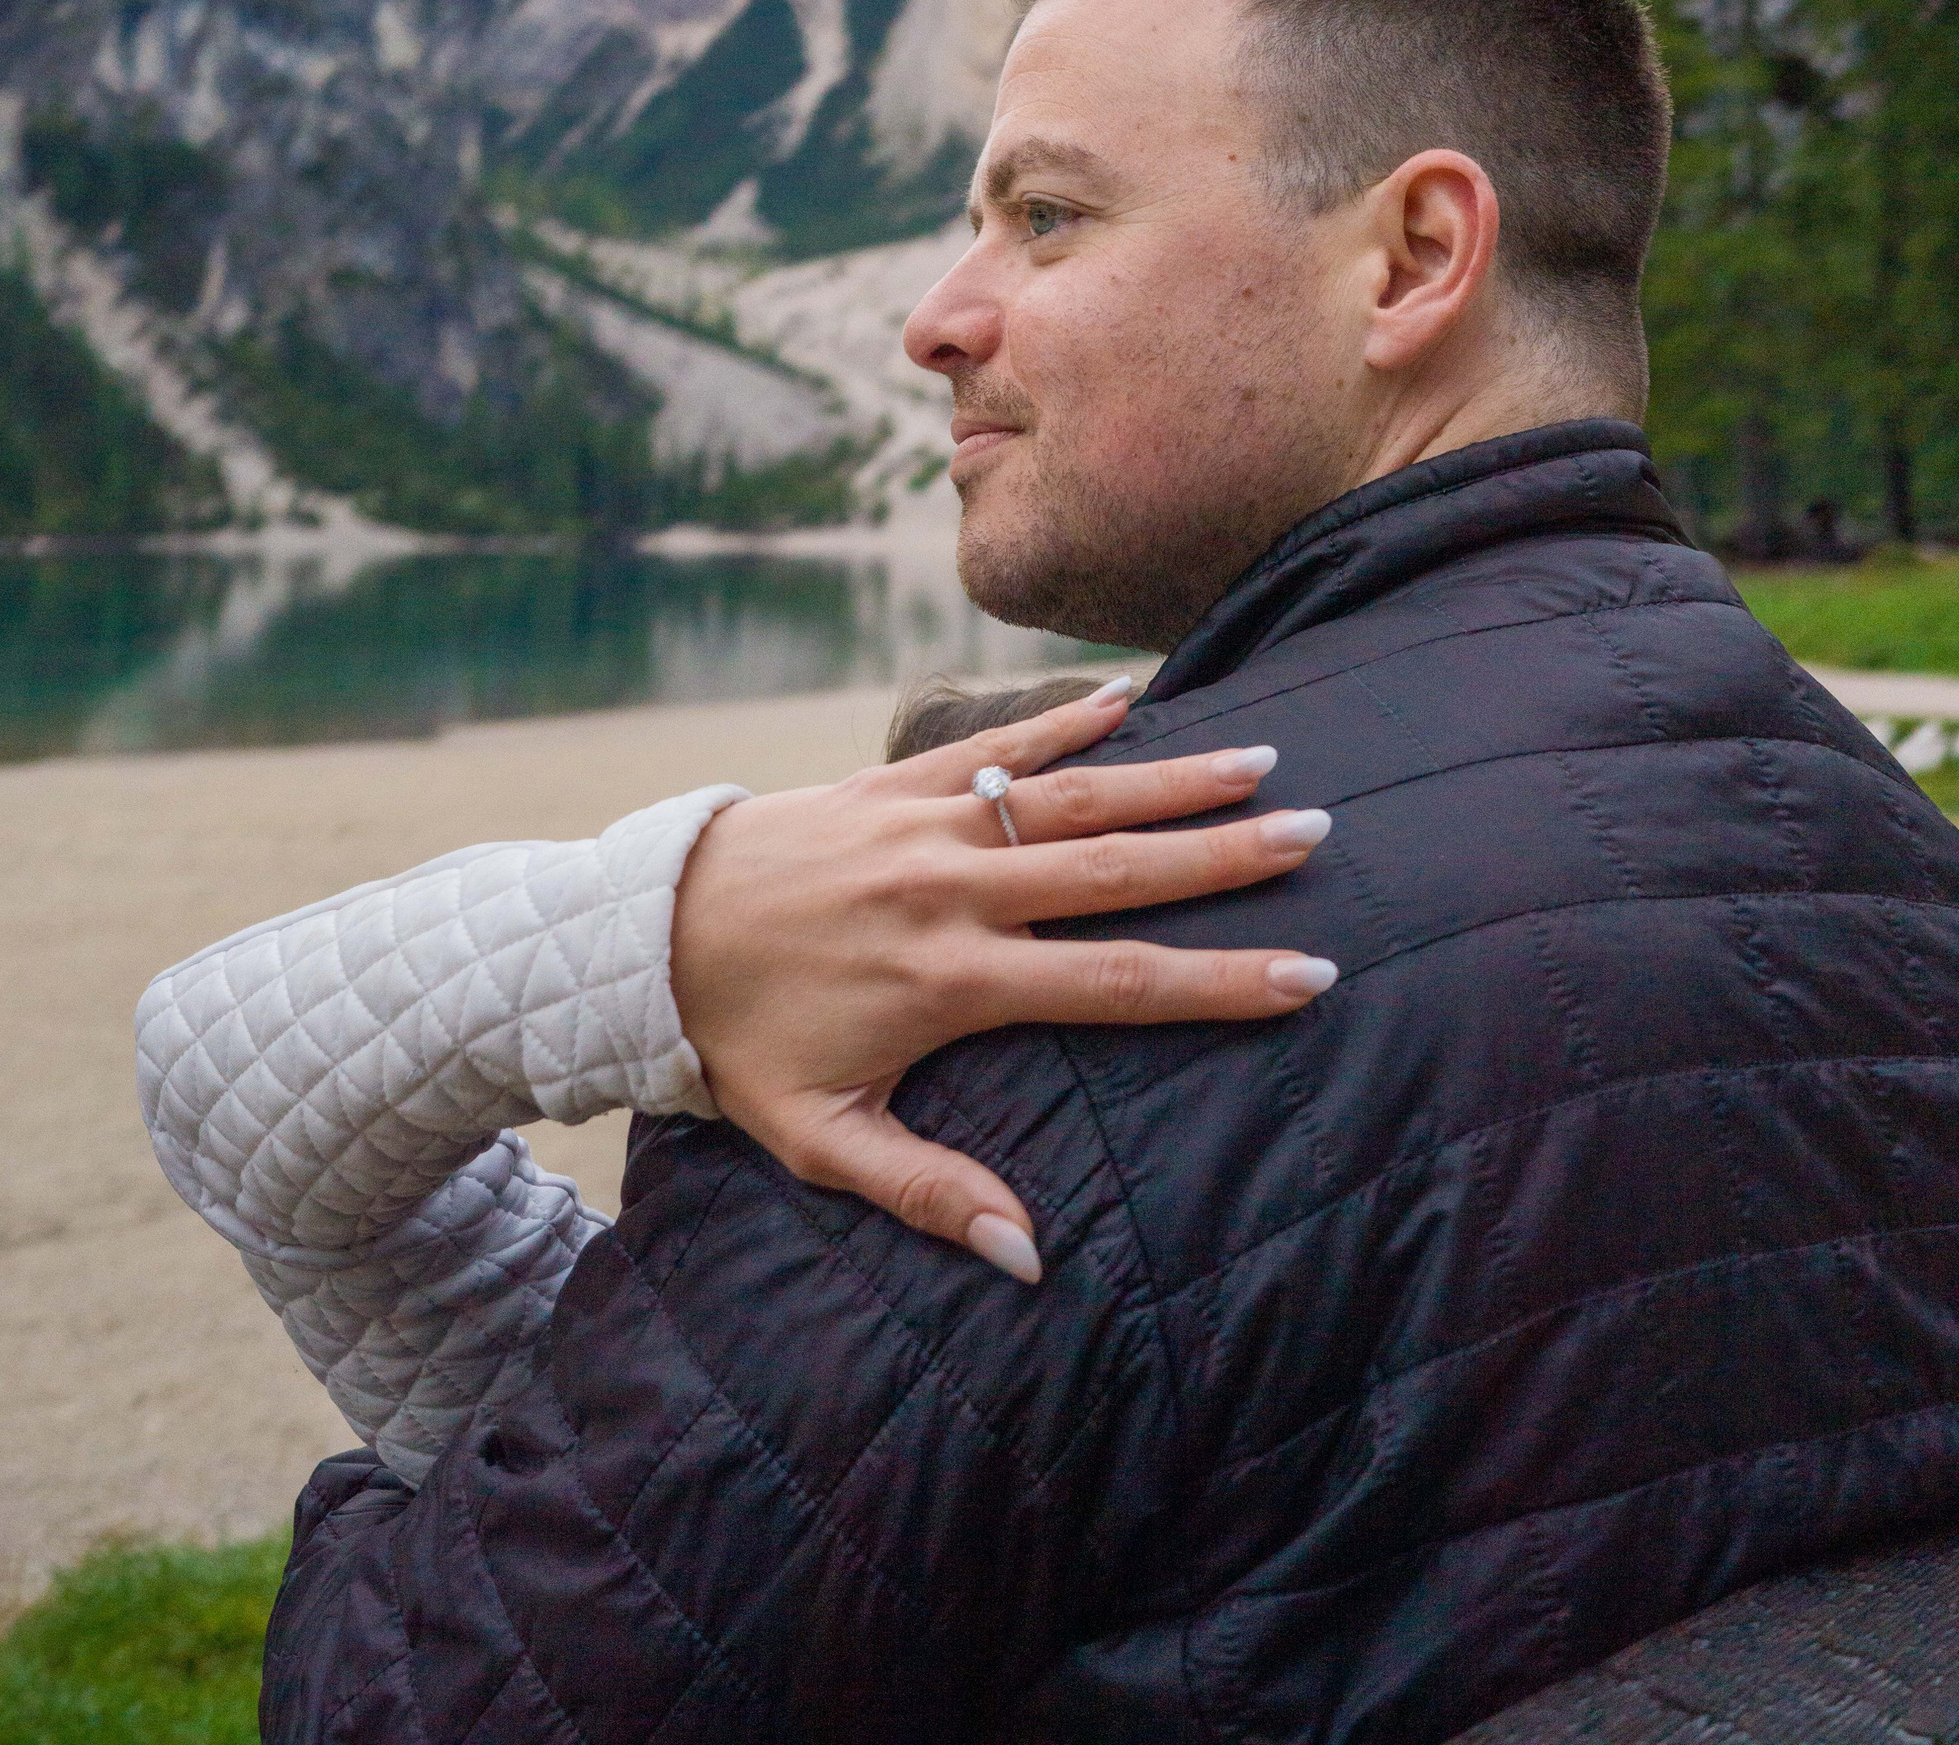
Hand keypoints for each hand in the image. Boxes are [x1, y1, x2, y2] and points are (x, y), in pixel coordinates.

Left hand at [668, 680, 1333, 1282]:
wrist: (641, 934)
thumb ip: (928, 1195)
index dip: (1218, 982)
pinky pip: (993, 742)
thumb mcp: (820, 1139)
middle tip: (1317, 833)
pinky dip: (1064, 717)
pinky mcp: (891, 780)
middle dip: (1224, 855)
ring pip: (1070, 792)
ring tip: (1260, 754)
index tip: (1307, 973)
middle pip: (1116, 868)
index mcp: (953, 981)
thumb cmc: (738, 1044)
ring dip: (1170, 774)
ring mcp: (924, 821)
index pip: (1116, 982)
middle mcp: (953, 889)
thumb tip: (1030, 1262)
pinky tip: (1134, 696)